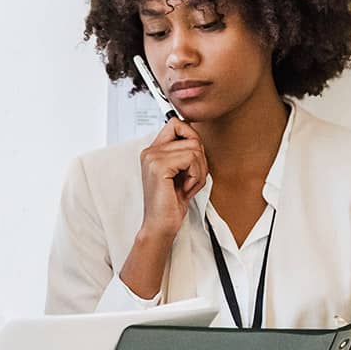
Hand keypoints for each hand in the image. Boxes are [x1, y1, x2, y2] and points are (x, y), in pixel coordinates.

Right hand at [138, 118, 207, 240]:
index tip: (193, 160)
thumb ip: (185, 153)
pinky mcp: (159, 167)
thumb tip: (197, 137)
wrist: (160, 225)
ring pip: (194, 148)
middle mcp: (150, 151)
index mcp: (153, 151)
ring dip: (199, 171)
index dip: (192, 137)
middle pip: (190, 136)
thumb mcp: (181, 173)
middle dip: (200, 160)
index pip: (176, 124)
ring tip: (187, 185)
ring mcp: (153, 158)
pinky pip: (191, 159)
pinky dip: (195, 176)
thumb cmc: (171, 203)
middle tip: (191, 179)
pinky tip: (185, 189)